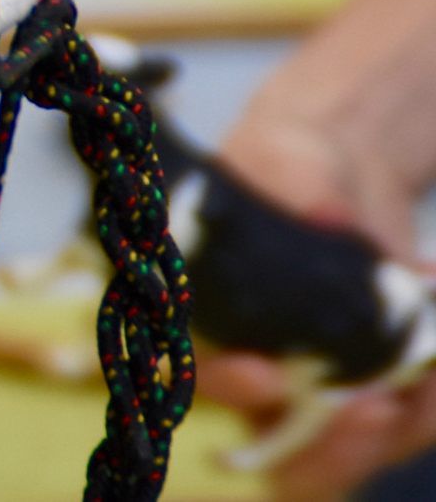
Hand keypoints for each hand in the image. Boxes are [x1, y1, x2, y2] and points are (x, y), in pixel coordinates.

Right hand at [202, 109, 432, 500]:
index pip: (196, 370)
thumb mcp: (285, 158)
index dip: (225, 385)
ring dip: (398, 420)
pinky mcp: (371, 390)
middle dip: (324, 449)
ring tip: (431, 356)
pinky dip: (431, 395)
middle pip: (273, 449)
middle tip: (374, 409)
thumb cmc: (286, 162)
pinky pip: (407, 421)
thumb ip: (297, 188)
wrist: (338, 173)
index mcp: (198, 316)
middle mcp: (249, 367)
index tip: (266, 374)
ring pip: (348, 448)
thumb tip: (329, 219)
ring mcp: (312, 389)